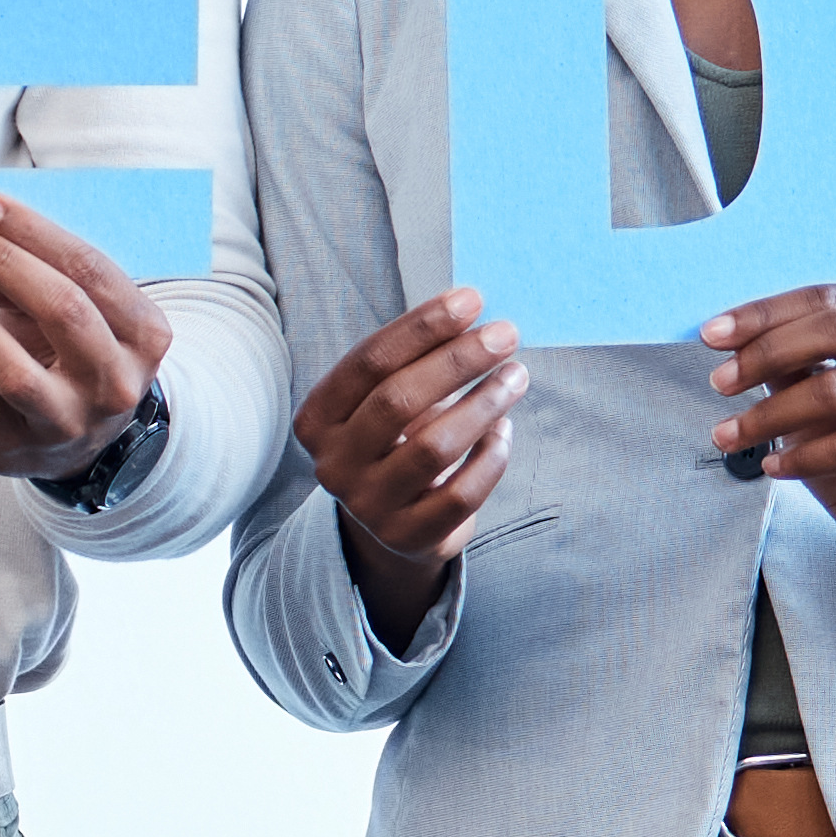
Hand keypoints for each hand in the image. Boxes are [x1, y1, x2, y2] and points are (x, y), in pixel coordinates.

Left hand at [0, 193, 170, 477]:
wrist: (70, 446)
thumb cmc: (72, 357)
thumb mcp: (79, 314)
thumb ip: (41, 275)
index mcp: (145, 336)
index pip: (92, 271)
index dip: (35, 233)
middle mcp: (114, 383)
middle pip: (61, 310)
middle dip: (3, 263)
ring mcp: (66, 421)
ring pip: (12, 365)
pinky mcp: (14, 443)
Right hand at [294, 290, 525, 638]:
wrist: (391, 524)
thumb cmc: (396, 442)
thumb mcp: (387, 401)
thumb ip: (415, 364)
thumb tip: (473, 313)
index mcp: (319, 420)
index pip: (369, 362)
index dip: (422, 327)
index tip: (471, 300)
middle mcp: (333, 464)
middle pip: (397, 401)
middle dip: (458, 360)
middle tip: (506, 334)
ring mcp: (368, 504)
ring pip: (433, 447)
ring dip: (484, 404)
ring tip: (517, 376)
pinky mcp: (407, 536)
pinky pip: (461, 493)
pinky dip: (491, 457)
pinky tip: (504, 431)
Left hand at [707, 287, 835, 594]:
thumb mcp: (816, 401)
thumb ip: (790, 365)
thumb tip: (731, 337)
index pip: (830, 299)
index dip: (766, 313)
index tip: (709, 335)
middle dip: (766, 353)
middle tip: (718, 384)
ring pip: (834, 391)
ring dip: (767, 416)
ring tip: (727, 436)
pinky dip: (798, 458)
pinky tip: (771, 467)